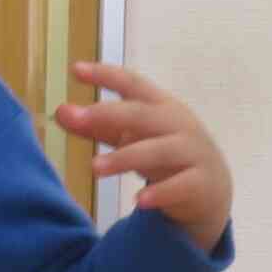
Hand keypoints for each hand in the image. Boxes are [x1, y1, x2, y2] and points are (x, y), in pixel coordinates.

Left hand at [55, 62, 231, 251]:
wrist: (210, 188)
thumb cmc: (162, 153)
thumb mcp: (130, 137)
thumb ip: (97, 126)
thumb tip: (60, 111)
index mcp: (159, 106)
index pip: (132, 83)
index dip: (106, 75)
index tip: (76, 69)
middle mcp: (177, 123)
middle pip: (142, 114)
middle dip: (109, 114)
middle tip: (76, 118)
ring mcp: (192, 152)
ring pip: (158, 151)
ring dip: (125, 158)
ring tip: (94, 168)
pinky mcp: (200, 182)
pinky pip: (180, 186)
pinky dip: (160, 193)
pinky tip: (139, 201)